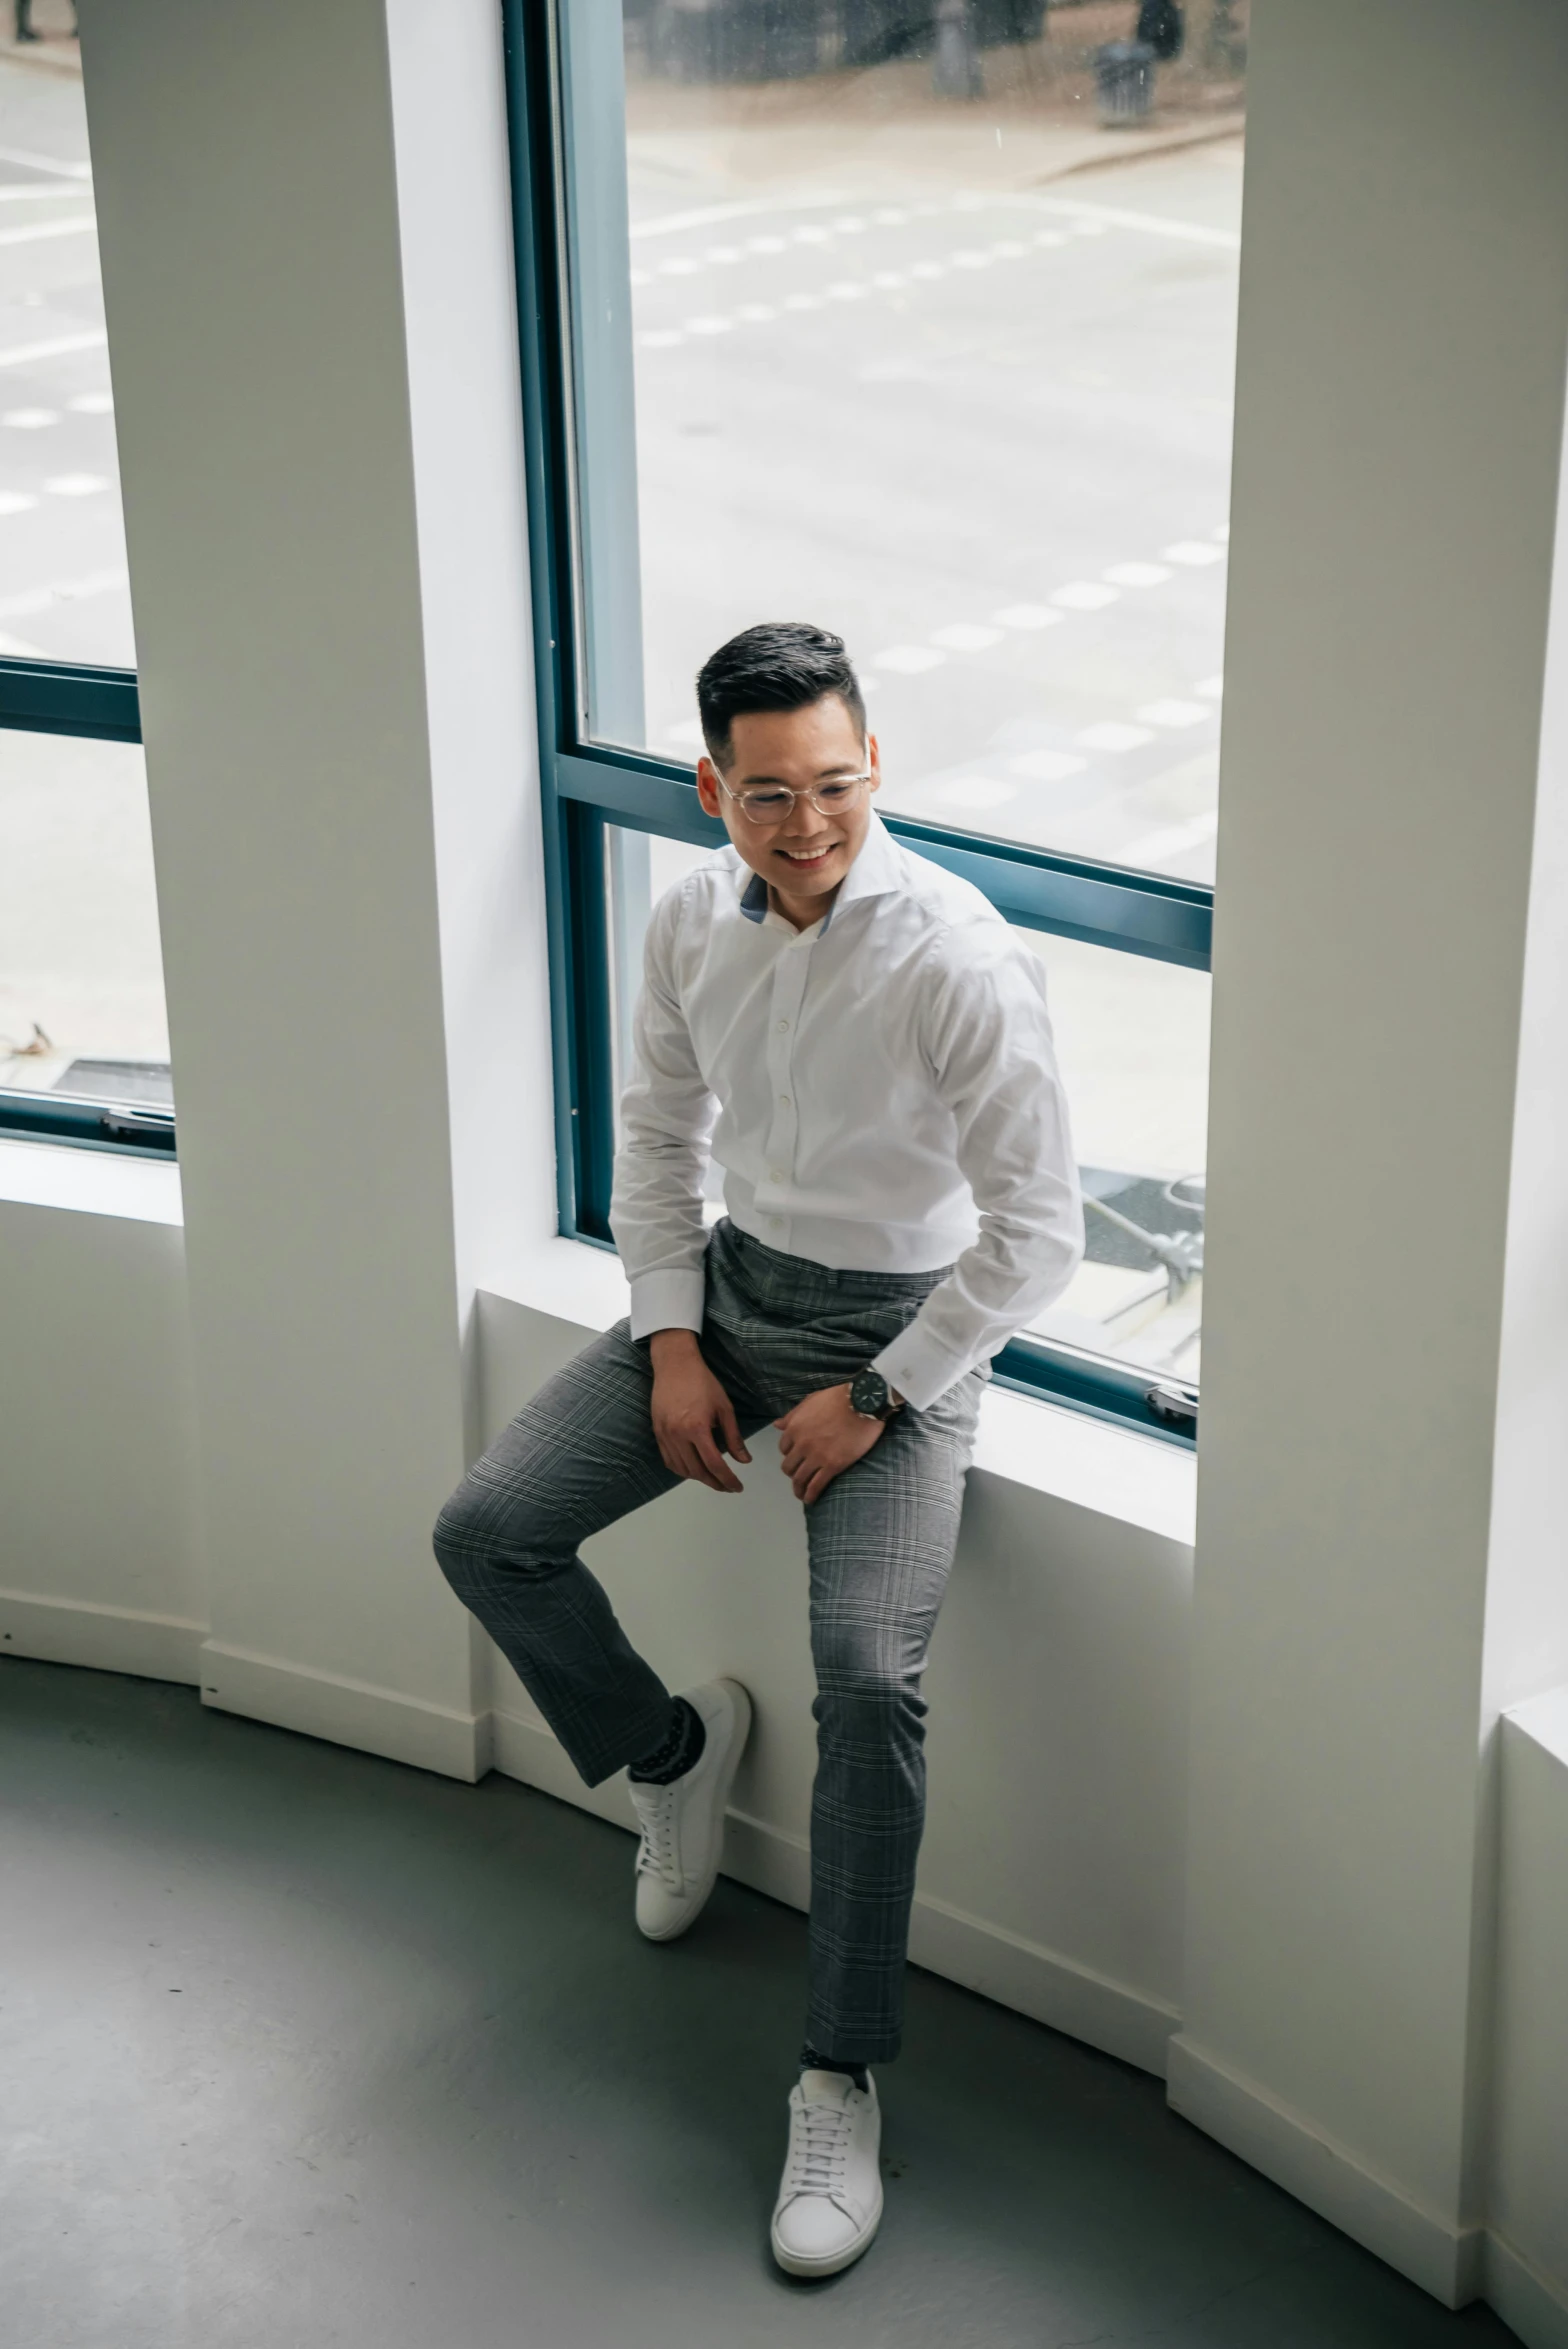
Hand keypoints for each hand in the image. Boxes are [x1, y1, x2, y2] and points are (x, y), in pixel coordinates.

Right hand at [649, 1330, 751, 1493]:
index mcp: (697, 1428)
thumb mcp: (724, 1408)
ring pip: (682, 1469)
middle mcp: (678, 1435)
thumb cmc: (703, 1382)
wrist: (675, 1365)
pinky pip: (669, 1461)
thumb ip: (734, 1437)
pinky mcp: (657, 1433)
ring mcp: (664, 1435)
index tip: (737, 1487)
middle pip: (697, 1471)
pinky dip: (682, 1470)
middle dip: (715, 1483)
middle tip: (728, 1487)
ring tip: (714, 1478)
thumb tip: (744, 1461)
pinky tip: (694, 1469)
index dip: (727, 1480)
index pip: (714, 1464)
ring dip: (699, 1478)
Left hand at [774, 1383, 886, 1504]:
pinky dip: (811, 1495)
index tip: (797, 1458)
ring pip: (800, 1479)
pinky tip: (811, 1499)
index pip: (784, 1449)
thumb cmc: (838, 1398)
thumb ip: (792, 1415)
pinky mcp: (832, 1466)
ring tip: (802, 1494)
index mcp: (794, 1428)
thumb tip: (777, 1425)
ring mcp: (816, 1457)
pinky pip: (816, 1486)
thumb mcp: (810, 1401)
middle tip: (799, 1476)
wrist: (861, 1403)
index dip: (790, 1454)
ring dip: (798, 1489)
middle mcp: (801, 1444)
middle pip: (789, 1466)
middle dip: (792, 1473)